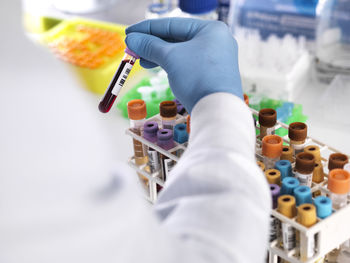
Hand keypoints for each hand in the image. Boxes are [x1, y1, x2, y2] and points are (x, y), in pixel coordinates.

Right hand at [125, 18, 242, 113]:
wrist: (217, 110)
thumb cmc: (197, 78)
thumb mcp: (170, 57)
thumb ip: (149, 46)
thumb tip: (131, 39)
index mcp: (210, 29)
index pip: (172, 24)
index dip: (147, 28)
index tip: (129, 33)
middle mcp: (215, 41)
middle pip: (176, 38)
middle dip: (152, 44)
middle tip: (133, 48)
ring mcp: (215, 58)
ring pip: (180, 52)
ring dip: (158, 55)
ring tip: (141, 61)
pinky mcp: (211, 73)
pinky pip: (186, 63)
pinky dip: (170, 64)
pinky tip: (156, 67)